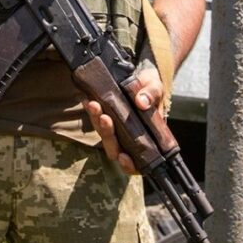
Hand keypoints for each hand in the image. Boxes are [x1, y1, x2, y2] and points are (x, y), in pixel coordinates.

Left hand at [84, 61, 164, 175]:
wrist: (141, 78)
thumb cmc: (151, 89)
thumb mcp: (156, 88)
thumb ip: (151, 94)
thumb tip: (141, 102)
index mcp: (146, 138)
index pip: (137, 162)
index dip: (129, 164)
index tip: (123, 156)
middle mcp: (128, 138)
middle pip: (114, 148)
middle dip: (108, 135)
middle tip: (104, 118)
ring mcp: (116, 129)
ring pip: (103, 134)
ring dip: (96, 121)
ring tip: (93, 105)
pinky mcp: (106, 117)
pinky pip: (96, 119)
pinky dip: (91, 111)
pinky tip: (86, 100)